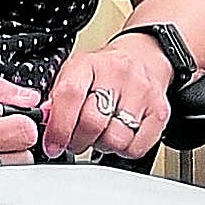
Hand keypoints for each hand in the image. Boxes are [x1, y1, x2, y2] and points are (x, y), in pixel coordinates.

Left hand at [41, 34, 171, 160]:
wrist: (144, 55)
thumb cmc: (106, 68)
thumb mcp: (76, 71)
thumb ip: (58, 97)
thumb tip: (45, 122)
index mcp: (90, 63)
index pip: (70, 95)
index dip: (58, 126)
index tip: (53, 144)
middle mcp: (118, 74)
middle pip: (92, 123)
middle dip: (78, 141)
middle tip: (76, 139)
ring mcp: (142, 93)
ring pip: (114, 139)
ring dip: (103, 145)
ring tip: (102, 132)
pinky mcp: (159, 112)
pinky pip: (136, 148)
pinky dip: (124, 149)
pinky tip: (120, 134)